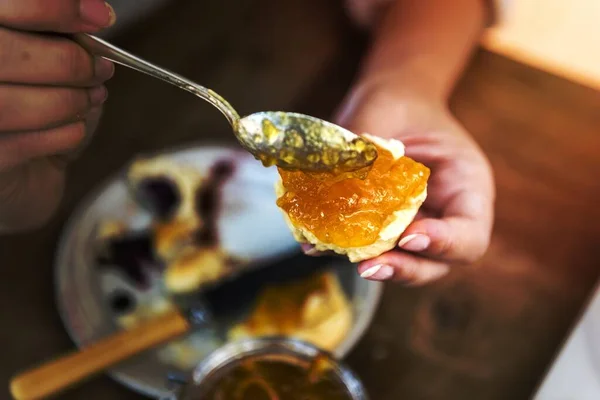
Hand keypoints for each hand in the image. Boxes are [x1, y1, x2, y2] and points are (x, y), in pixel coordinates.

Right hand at [0, 0, 115, 231]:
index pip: (2, 4)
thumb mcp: (48, 58)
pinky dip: (62, 133)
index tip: (98, 16)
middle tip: (99, 70)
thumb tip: (91, 14)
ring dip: (67, 101)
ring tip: (89, 100)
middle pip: (2, 52)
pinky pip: (20, 143)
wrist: (26, 171)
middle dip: (66, 61)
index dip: (50, 7)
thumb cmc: (36, 107)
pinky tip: (75, 127)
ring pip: (8, 102)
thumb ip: (58, 34)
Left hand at [305, 80, 494, 284]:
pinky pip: (370, 248)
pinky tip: (316, 246)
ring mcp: (416, 226)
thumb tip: (331, 181)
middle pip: (438, 262)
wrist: (390, 104)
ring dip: (377, 267)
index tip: (408, 236)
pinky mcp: (384, 229)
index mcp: (466, 186)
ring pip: (406, 263)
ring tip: (346, 260)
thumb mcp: (388, 114)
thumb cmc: (400, 103)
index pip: (470, 234)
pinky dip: (344, 250)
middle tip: (370, 266)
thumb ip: (367, 149)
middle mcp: (444, 216)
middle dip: (405, 268)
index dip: (443, 243)